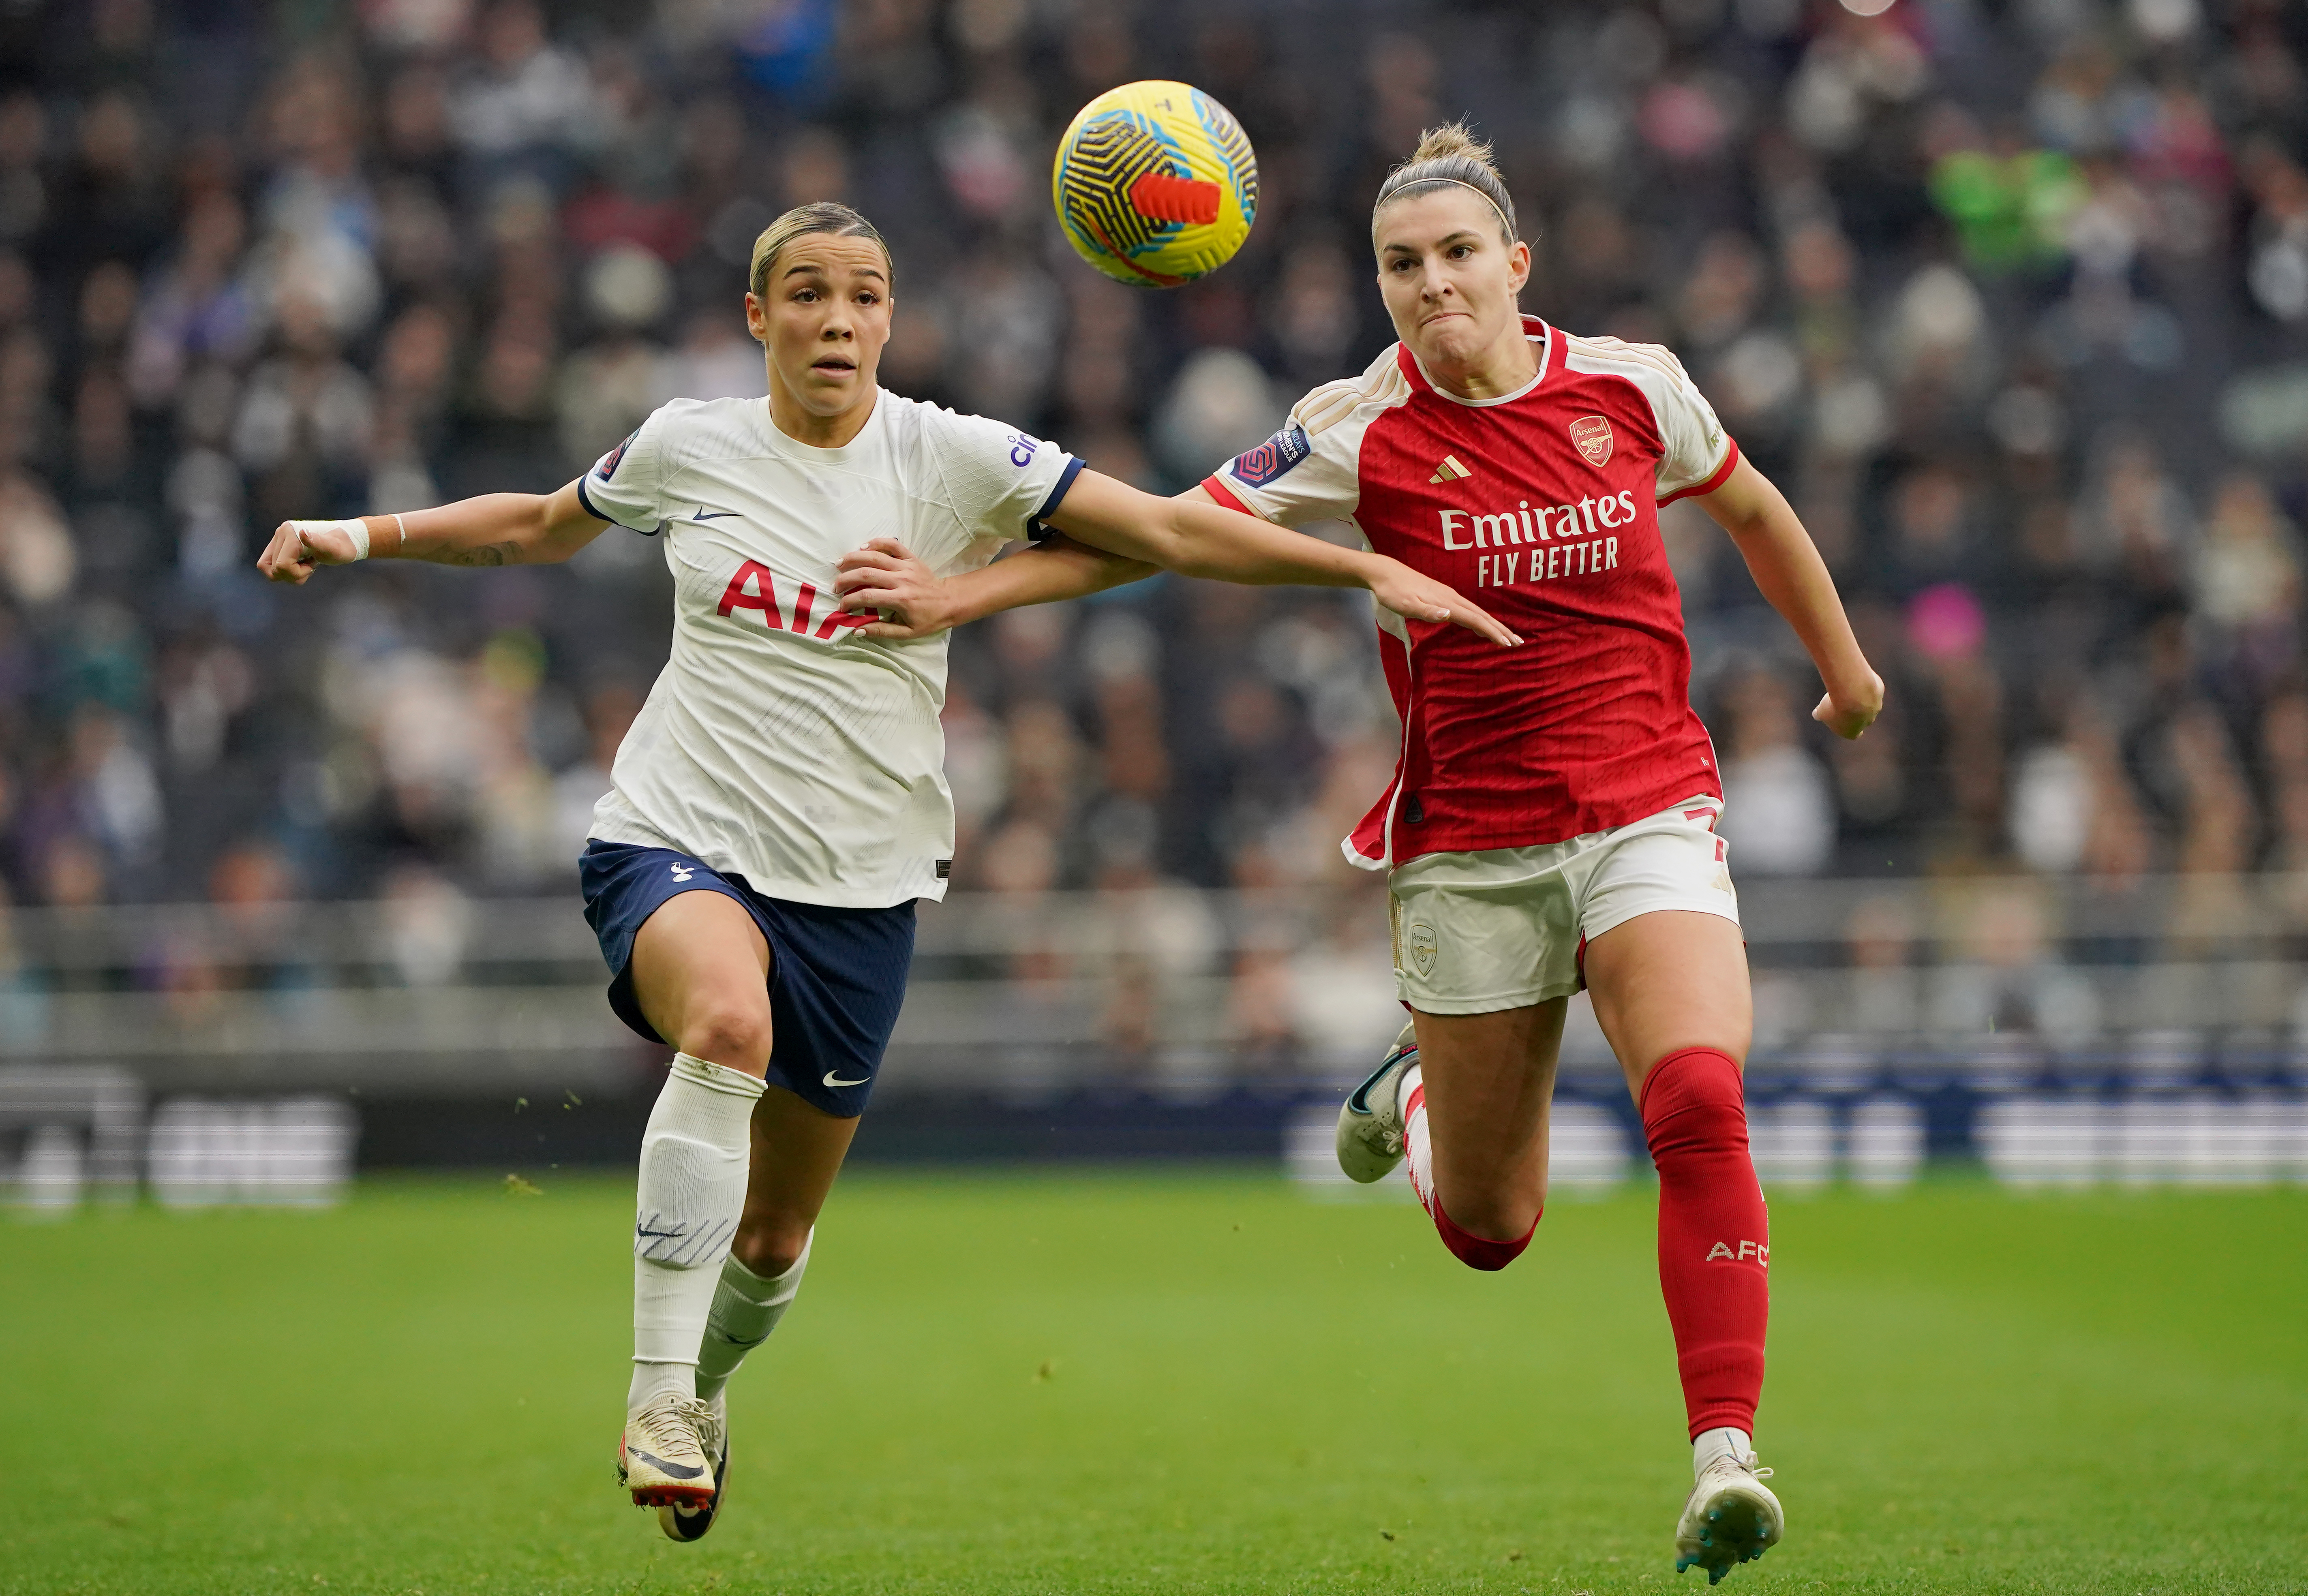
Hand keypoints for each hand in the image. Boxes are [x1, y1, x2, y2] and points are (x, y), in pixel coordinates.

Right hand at [258, 519, 361, 584]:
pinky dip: (288, 571)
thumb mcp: (333, 548)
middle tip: (311, 565)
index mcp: (290, 533)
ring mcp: (279, 540)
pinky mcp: (281, 547)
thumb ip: (318, 542)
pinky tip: (303, 565)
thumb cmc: (342, 546)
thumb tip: (303, 533)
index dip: (297, 572)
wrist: (346, 541)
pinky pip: (273, 567)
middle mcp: (281, 534)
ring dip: (291, 574)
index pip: (281, 565)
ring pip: (271, 570)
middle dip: (294, 574)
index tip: (313, 565)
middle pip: (273, 570)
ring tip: (307, 565)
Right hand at [834, 538, 959, 638]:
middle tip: (835, 586)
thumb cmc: (928, 619)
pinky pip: (892, 545)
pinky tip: (863, 547)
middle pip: (867, 573)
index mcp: (901, 599)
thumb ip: (882, 631)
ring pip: (875, 556)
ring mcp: (906, 566)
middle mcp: (902, 580)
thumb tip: (856, 630)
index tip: (841, 606)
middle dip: (846, 579)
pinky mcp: (911, 558)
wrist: (950, 601)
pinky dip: (876, 543)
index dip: (850, 600)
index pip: (868, 596)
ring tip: (839, 563)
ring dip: (854, 558)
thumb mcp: (907, 632)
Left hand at [1365, 556, 1521, 647]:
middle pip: (1481, 615)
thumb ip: (1428, 612)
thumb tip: (1448, 615)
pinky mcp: (1444, 596)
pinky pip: (1468, 610)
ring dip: (1493, 625)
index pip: (1475, 619)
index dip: (1492, 632)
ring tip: (1506, 636)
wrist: (1385, 573)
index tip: (1507, 643)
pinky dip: (1479, 619)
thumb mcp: (1407, 605)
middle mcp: (1452, 598)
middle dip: (1500, 630)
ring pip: (1476, 612)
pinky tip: (1481, 625)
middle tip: (1518, 643)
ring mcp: (1449, 596)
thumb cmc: (1394, 592)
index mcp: (1447, 602)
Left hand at [1812, 669, 1883, 738]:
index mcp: (1852, 732)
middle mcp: (1867, 722)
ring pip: (1868, 702)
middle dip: (1854, 710)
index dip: (1847, 727)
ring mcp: (1876, 707)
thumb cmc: (1835, 705)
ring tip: (1848, 688)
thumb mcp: (1822, 711)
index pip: (1853, 734)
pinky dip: (1863, 683)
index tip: (1842, 718)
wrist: (1853, 692)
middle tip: (1843, 700)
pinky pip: (1871, 688)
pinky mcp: (1879, 692)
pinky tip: (1856, 679)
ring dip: (1859, 696)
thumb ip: (1819, 714)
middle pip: (1862, 718)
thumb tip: (1816, 714)